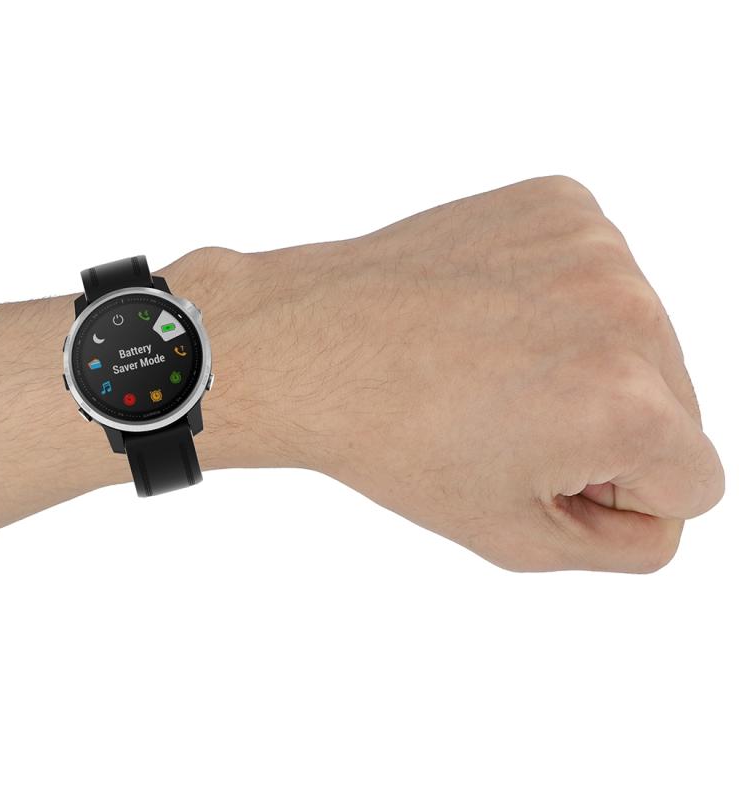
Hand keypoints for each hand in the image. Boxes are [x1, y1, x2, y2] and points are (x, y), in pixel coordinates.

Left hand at [220, 175, 723, 571]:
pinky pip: (602, 278)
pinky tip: (493, 315)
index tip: (540, 467)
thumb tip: (666, 506)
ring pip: (642, 340)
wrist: (313, 345)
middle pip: (676, 406)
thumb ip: (626, 546)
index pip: (695, 483)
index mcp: (625, 403)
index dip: (617, 493)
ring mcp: (594, 243)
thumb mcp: (515, 536)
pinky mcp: (562, 203)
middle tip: (506, 416)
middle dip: (608, 425)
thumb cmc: (397, 444)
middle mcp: (628, 310)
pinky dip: (560, 303)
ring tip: (493, 365)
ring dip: (586, 363)